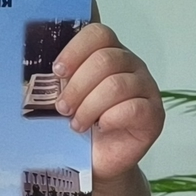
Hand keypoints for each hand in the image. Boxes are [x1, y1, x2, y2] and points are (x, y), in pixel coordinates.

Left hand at [54, 17, 163, 180]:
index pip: (98, 34)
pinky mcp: (154, 114)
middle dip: (77, 86)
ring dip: (90, 106)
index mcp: (109, 53)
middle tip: (63, 107)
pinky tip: (102, 127)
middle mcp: (131, 66)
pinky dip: (111, 118)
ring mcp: (146, 88)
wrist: (95, 161)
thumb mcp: (65, 95)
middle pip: (105, 59)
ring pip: (116, 84)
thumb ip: (61, 76)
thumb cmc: (80, 124)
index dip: (76, 50)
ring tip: (77, 124)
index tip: (58, 71)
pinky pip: (133, 108)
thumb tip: (41, 66)